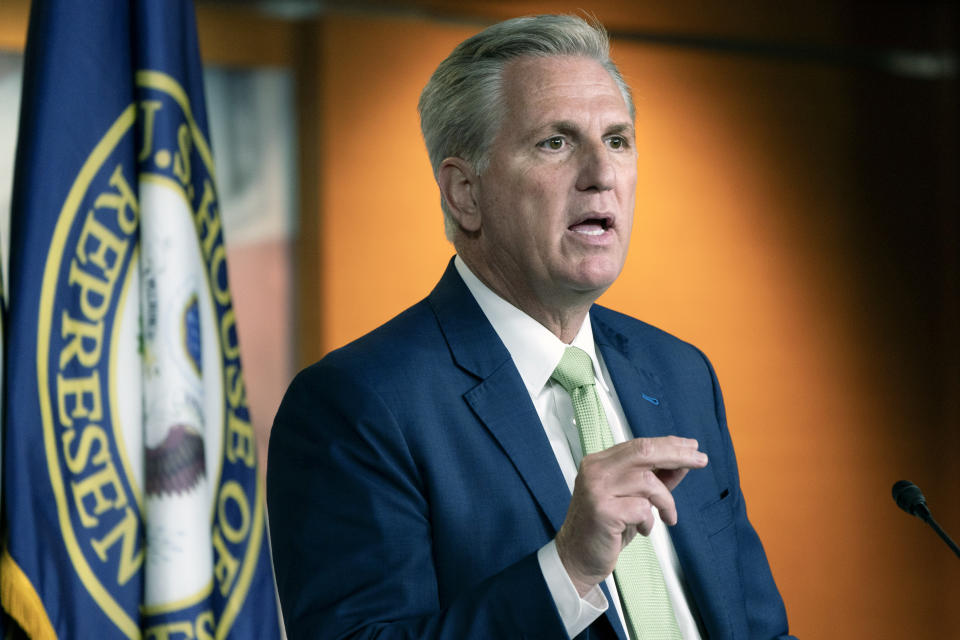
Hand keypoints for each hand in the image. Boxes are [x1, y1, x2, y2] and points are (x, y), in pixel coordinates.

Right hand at [554, 436, 707, 595]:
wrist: (576, 558)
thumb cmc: (605, 528)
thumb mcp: (632, 498)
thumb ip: (655, 479)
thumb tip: (682, 462)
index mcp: (599, 462)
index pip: (639, 444)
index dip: (668, 444)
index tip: (691, 447)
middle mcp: (595, 470)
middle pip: (644, 451)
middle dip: (677, 454)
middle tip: (701, 460)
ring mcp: (596, 489)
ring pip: (647, 481)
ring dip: (665, 501)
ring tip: (667, 516)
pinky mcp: (603, 511)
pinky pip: (642, 508)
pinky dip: (650, 520)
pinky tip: (643, 529)